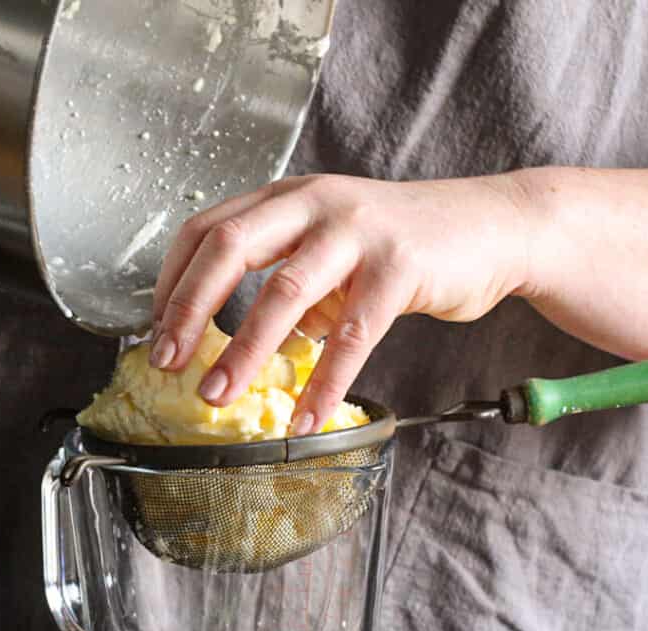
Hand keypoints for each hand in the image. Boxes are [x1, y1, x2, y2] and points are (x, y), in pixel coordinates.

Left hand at [150, 173, 531, 432]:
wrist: (490, 227)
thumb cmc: (399, 244)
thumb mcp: (328, 249)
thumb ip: (282, 282)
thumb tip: (231, 343)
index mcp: (288, 197)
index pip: (208, 229)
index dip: (173, 280)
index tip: (156, 330)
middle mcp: (316, 203)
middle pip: (230, 247)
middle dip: (189, 310)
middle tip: (167, 362)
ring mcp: (358, 231)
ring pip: (284, 291)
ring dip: (244, 351)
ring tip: (218, 397)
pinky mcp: (401, 267)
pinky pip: (352, 334)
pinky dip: (324, 381)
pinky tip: (306, 416)